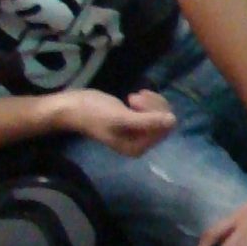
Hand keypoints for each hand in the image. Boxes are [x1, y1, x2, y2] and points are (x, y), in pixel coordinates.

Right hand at [54, 88, 176, 157]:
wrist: (73, 107)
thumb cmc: (95, 114)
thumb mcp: (122, 118)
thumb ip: (147, 121)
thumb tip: (173, 121)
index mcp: (137, 149)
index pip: (163, 129)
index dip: (155, 112)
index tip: (136, 101)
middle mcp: (139, 144)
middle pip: (164, 123)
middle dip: (153, 106)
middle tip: (134, 96)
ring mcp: (137, 134)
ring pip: (160, 115)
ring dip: (150, 102)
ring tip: (132, 96)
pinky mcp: (134, 122)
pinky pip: (152, 112)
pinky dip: (146, 102)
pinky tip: (132, 97)